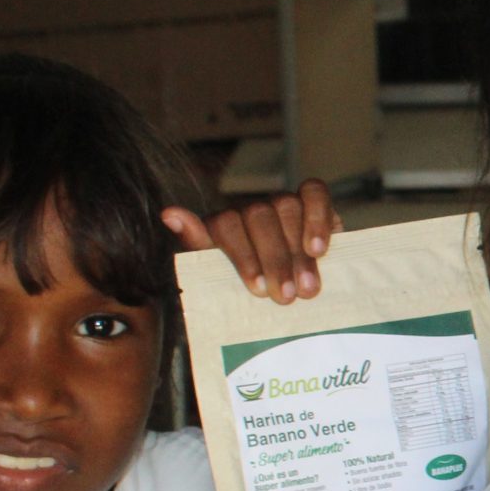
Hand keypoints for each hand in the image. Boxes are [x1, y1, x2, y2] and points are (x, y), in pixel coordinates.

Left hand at [163, 180, 340, 302]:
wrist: (296, 292)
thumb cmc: (255, 288)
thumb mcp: (223, 278)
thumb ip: (198, 247)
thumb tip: (169, 213)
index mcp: (223, 225)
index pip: (225, 224)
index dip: (243, 256)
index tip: (258, 289)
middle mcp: (251, 208)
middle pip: (258, 216)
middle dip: (274, 259)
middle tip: (286, 297)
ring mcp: (282, 201)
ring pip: (287, 207)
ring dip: (298, 251)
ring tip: (308, 288)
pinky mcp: (313, 198)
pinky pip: (315, 193)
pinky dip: (318, 219)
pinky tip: (320, 250)